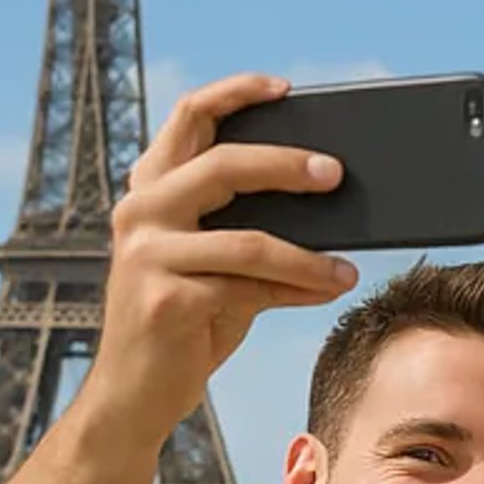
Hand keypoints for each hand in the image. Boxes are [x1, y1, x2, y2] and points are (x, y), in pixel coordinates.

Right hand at [90, 72, 357, 444]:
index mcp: (149, 192)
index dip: (235, 94)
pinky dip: (299, 289)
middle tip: (336, 173)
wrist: (135, 395)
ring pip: (249, 239)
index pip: (187, 117)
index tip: (284, 88)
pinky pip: (252, 288)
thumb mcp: (215, 265)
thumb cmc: (186, 322)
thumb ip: (247, 228)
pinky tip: (328, 290)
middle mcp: (141, 214)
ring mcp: (149, 257)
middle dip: (288, 164)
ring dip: (309, 256)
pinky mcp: (168, 302)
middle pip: (223, 166)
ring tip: (347, 267)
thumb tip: (328, 204)